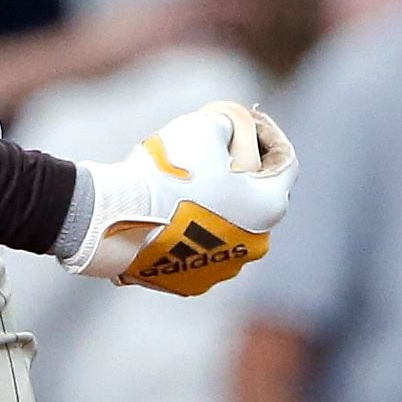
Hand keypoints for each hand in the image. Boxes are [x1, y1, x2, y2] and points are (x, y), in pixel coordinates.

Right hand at [67, 99, 293, 293]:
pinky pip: (195, 250)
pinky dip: (187, 231)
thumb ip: (229, 124)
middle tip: (215, 149)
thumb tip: (230, 129)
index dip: (268, 134)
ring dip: (213, 203)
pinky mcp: (190, 282)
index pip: (284, 162)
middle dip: (240, 171)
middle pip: (255, 197)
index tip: (246, 119)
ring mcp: (223, 267)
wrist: (116, 220)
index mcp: (269, 206)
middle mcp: (255, 244)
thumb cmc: (168, 171)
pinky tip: (166, 210)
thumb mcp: (205, 126)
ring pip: (225, 227)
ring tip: (184, 181)